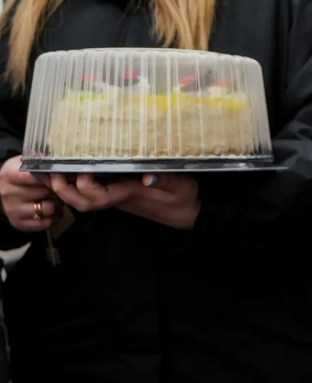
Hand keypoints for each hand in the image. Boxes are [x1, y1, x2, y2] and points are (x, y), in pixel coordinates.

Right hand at [0, 155, 58, 232]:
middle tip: (60, 186)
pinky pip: (47, 223)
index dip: (51, 174)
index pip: (36, 173)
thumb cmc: (20, 174)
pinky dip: (54, 217)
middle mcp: (9, 193)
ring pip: (48, 208)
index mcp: (10, 174)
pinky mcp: (19, 224)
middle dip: (57, 189)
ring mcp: (13, 210)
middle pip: (46, 191)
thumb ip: (40, 159)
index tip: (59, 173)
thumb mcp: (25, 162)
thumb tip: (57, 158)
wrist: (5, 192)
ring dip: (57, 204)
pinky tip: (52, 210)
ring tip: (55, 198)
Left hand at [51, 173, 199, 229]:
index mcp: (130, 195)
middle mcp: (118, 198)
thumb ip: (164, 180)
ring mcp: (116, 197)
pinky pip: (91, 192)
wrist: (188, 213)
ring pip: (84, 200)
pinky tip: (69, 170)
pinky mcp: (118, 193)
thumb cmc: (184, 198)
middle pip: (84, 202)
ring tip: (53, 170)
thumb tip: (147, 176)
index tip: (82, 169)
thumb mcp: (180, 186)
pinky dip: (75, 184)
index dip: (86, 185)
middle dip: (65, 190)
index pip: (101, 196)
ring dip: (66, 189)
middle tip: (53, 171)